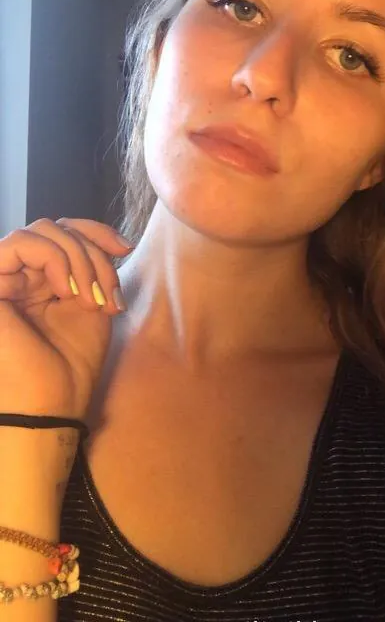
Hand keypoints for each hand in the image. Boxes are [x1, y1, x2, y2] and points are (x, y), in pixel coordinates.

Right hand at [0, 217, 132, 421]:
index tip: (125, 247)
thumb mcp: (93, 303)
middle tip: (106, 296)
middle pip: (56, 228)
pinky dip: (54, 259)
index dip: (96, 231)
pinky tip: (65, 291)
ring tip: (89, 299)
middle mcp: (17, 275)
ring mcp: (2, 278)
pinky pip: (20, 243)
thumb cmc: (71, 365)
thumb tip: (112, 240)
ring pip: (41, 231)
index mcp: (40, 279)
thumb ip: (94, 267)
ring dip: (78, 258)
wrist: (50, 404)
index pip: (64, 232)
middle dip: (93, 254)